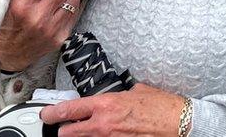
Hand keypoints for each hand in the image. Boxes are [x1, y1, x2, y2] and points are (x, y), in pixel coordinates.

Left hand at [40, 83, 184, 136]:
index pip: (69, 109)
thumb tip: (113, 98)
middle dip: (63, 131)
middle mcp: (103, 124)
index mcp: (106, 104)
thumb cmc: (162, 107)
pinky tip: (102, 136)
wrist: (178, 123)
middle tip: (63, 128)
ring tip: (83, 132)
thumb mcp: (136, 92)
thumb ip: (118, 96)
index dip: (52, 113)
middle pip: (68, 133)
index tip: (47, 114)